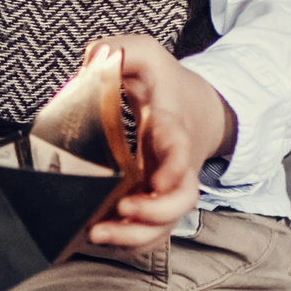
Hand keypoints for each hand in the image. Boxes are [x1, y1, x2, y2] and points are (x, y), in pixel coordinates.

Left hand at [82, 33, 236, 248]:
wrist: (197, 107)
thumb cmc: (165, 83)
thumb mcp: (145, 53)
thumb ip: (119, 49)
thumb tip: (93, 59)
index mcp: (173, 129)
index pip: (181, 152)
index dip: (174, 169)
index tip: (157, 179)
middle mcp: (175, 165)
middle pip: (183, 200)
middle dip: (157, 212)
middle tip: (123, 209)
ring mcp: (167, 187)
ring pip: (167, 224)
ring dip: (138, 236)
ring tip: (100, 234)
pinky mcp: (155, 200)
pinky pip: (152, 231)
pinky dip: (131, 241)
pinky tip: (101, 236)